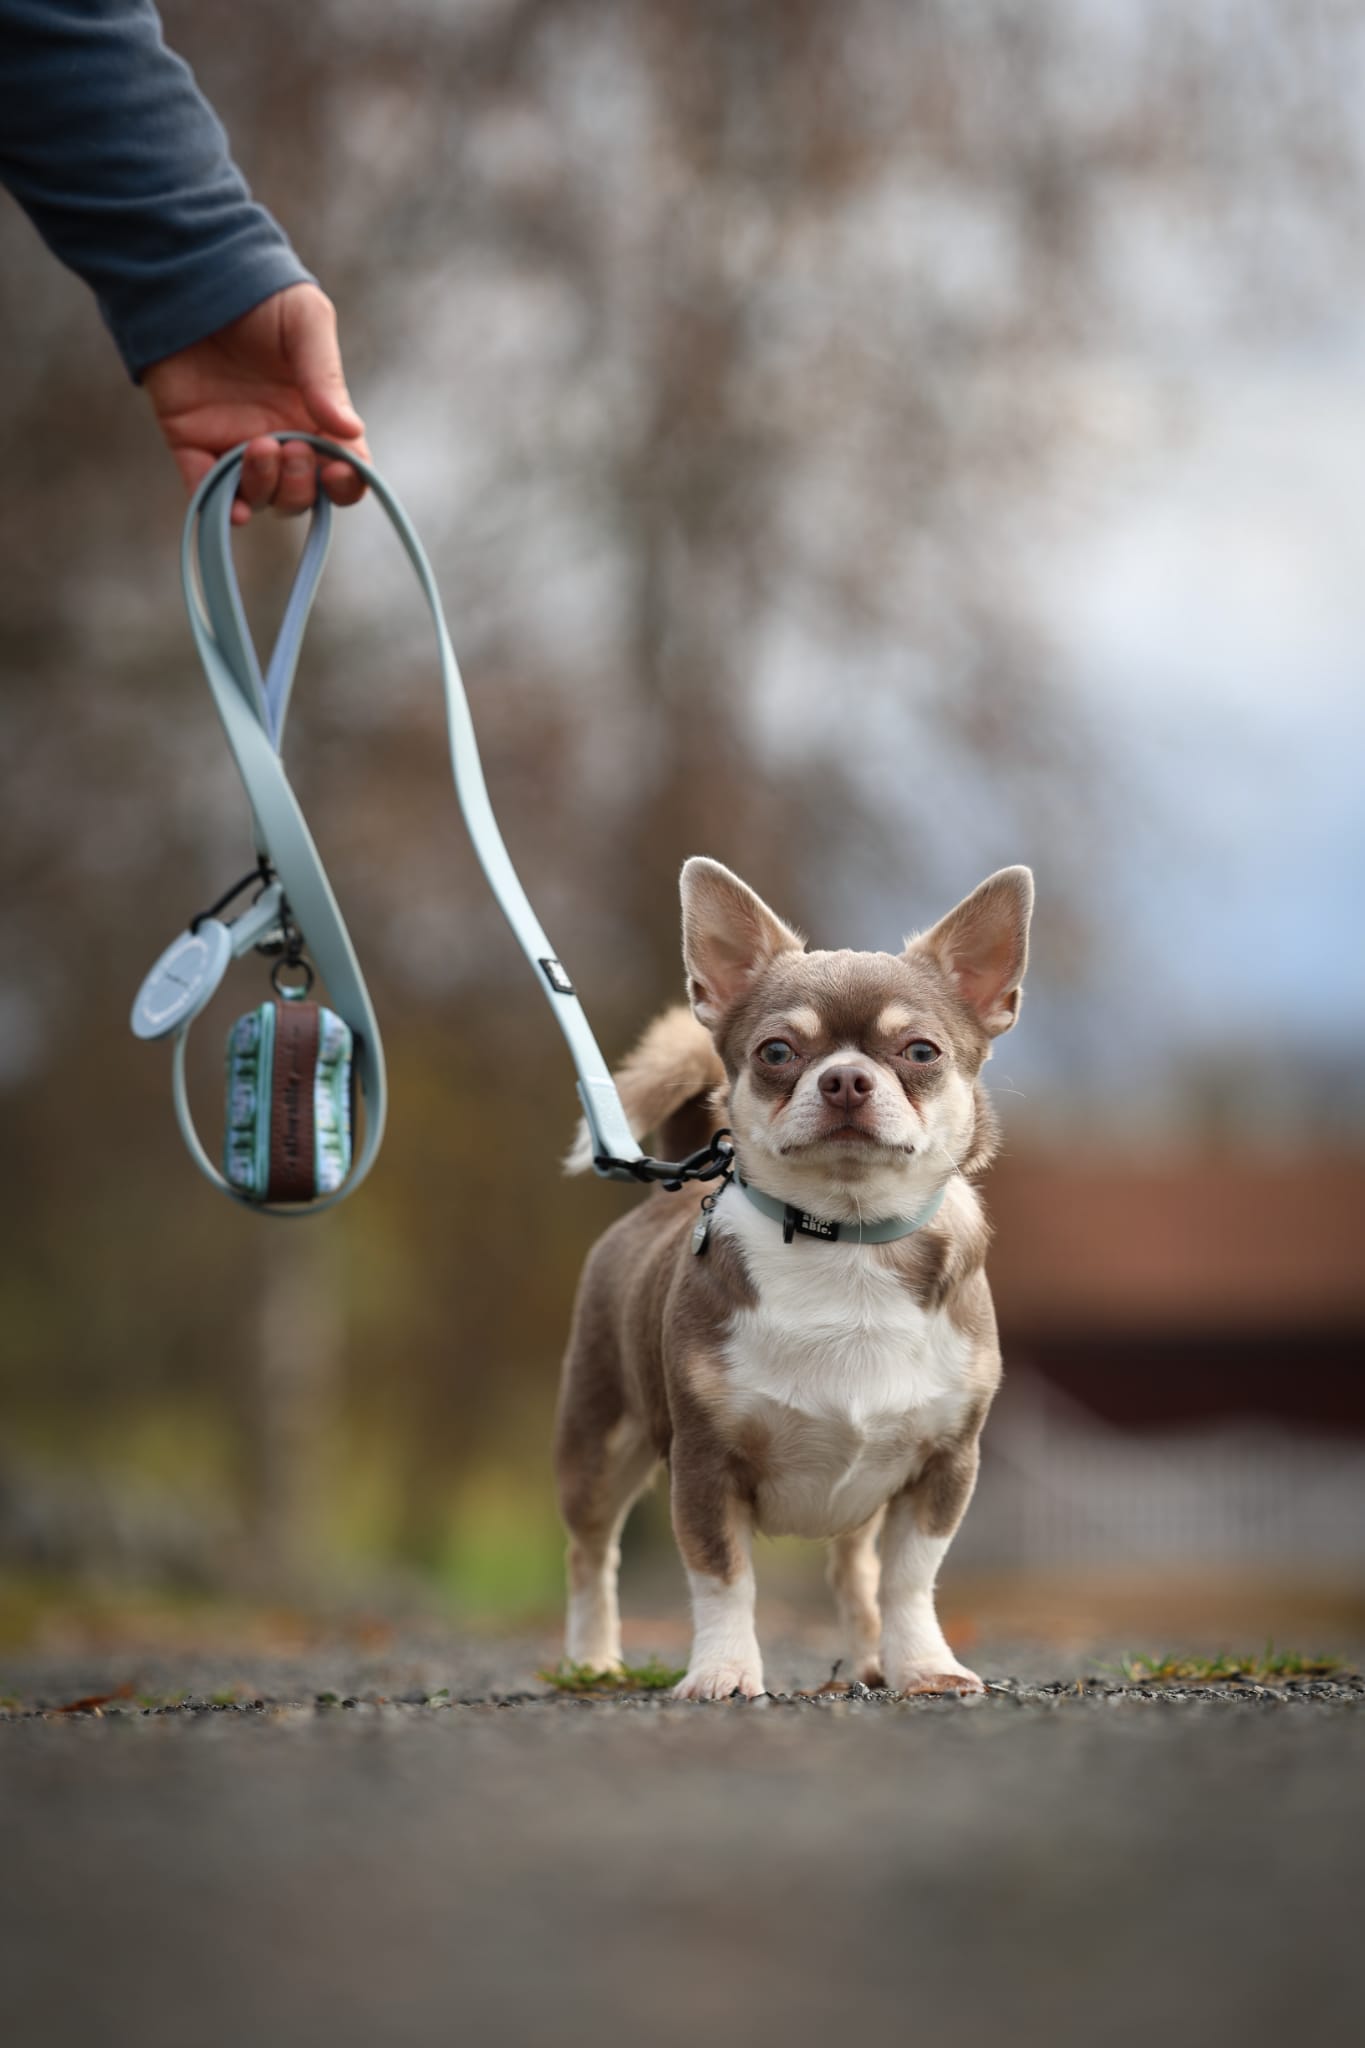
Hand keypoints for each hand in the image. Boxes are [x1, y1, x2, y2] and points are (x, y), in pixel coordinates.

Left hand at [142, 283, 369, 526]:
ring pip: (259, 497)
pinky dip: (220, 509)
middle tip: (290, 447)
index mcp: (315, 416)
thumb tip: (350, 430)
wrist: (193, 272)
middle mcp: (279, 437)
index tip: (340, 471)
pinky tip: (234, 510)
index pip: (342, 470)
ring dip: (266, 487)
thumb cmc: (260, 296)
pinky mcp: (192, 442)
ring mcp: (235, 443)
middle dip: (301, 484)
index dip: (346, 483)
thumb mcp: (306, 324)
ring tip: (260, 446)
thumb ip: (325, 376)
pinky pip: (207, 492)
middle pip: (300, 494)